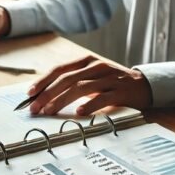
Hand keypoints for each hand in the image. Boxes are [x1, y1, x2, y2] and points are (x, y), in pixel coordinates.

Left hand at [28, 55, 151, 115]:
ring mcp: (109, 78)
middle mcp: (96, 66)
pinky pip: (102, 98)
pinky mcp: (121, 91)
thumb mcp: (92, 78)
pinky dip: (89, 105)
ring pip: (80, 87)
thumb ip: (72, 82)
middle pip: (66, 79)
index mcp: (87, 61)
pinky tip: (79, 113)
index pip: (59, 69)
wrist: (145, 85)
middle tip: (34, 108)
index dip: (43, 81)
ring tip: (49, 111)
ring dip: (62, 100)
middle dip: (47, 94)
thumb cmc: (112, 83)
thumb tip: (44, 96)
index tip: (29, 94)